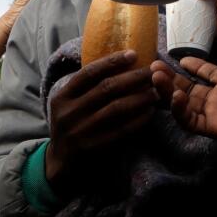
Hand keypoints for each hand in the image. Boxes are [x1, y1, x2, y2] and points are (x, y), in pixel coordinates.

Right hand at [45, 50, 157, 184]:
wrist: (60, 163)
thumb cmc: (73, 125)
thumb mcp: (70, 104)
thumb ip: (87, 87)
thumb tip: (120, 62)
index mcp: (62, 97)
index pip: (88, 73)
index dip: (112, 62)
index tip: (133, 54)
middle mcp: (68, 112)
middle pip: (106, 88)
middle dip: (133, 77)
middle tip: (153, 71)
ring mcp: (79, 131)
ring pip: (116, 108)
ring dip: (139, 98)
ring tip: (156, 92)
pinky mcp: (92, 148)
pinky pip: (120, 130)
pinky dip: (137, 120)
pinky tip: (150, 112)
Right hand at [152, 15, 216, 137]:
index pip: (203, 73)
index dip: (189, 66)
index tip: (174, 57)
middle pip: (188, 89)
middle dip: (169, 78)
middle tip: (153, 67)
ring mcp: (216, 112)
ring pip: (183, 104)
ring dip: (168, 91)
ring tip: (156, 76)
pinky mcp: (215, 127)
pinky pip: (190, 120)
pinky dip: (179, 109)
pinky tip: (175, 94)